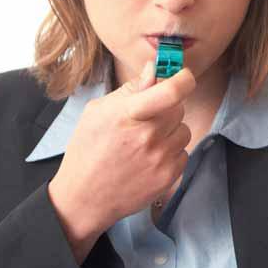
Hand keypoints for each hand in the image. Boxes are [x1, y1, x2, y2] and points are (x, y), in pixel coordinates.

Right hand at [49, 59, 196, 235]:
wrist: (83, 198)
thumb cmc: (88, 150)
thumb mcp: (98, 111)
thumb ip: (131, 89)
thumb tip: (154, 69)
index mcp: (128, 115)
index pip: (170, 92)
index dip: (184, 80)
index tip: (184, 76)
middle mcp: (148, 137)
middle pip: (179, 108)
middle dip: (167, 108)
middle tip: (147, 119)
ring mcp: (160, 159)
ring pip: (183, 131)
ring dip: (170, 132)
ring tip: (145, 142)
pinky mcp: (168, 176)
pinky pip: (183, 152)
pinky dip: (170, 153)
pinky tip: (149, 158)